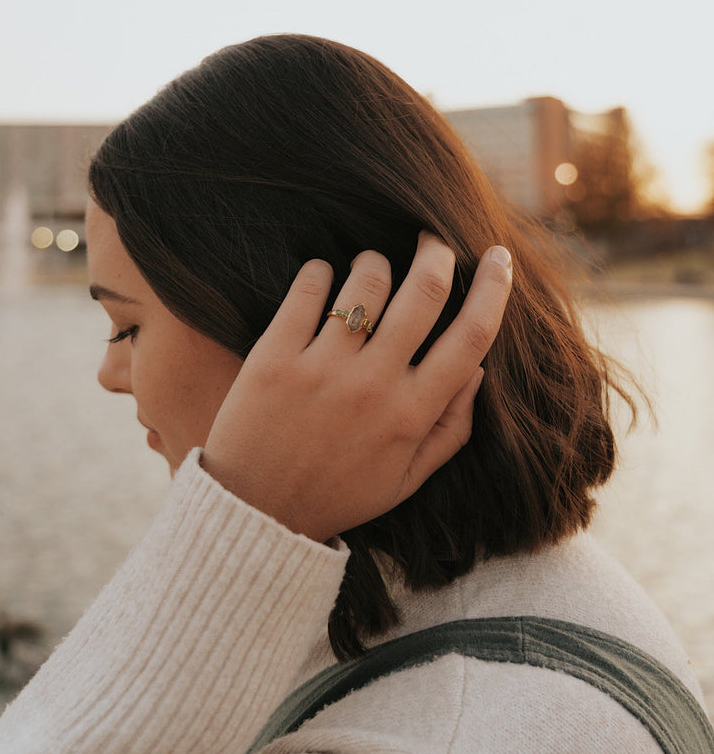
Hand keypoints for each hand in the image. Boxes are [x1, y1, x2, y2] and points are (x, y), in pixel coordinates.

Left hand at [201, 233, 511, 541]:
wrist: (254, 513)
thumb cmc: (337, 492)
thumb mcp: (406, 477)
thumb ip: (450, 427)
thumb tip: (476, 369)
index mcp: (412, 414)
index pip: (471, 336)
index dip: (495, 288)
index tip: (499, 257)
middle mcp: (374, 386)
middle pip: (424, 291)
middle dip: (436, 250)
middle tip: (430, 239)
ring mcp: (323, 368)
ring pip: (367, 279)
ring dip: (376, 260)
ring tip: (371, 267)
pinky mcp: (275, 356)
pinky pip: (309, 288)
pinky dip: (320, 271)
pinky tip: (322, 279)